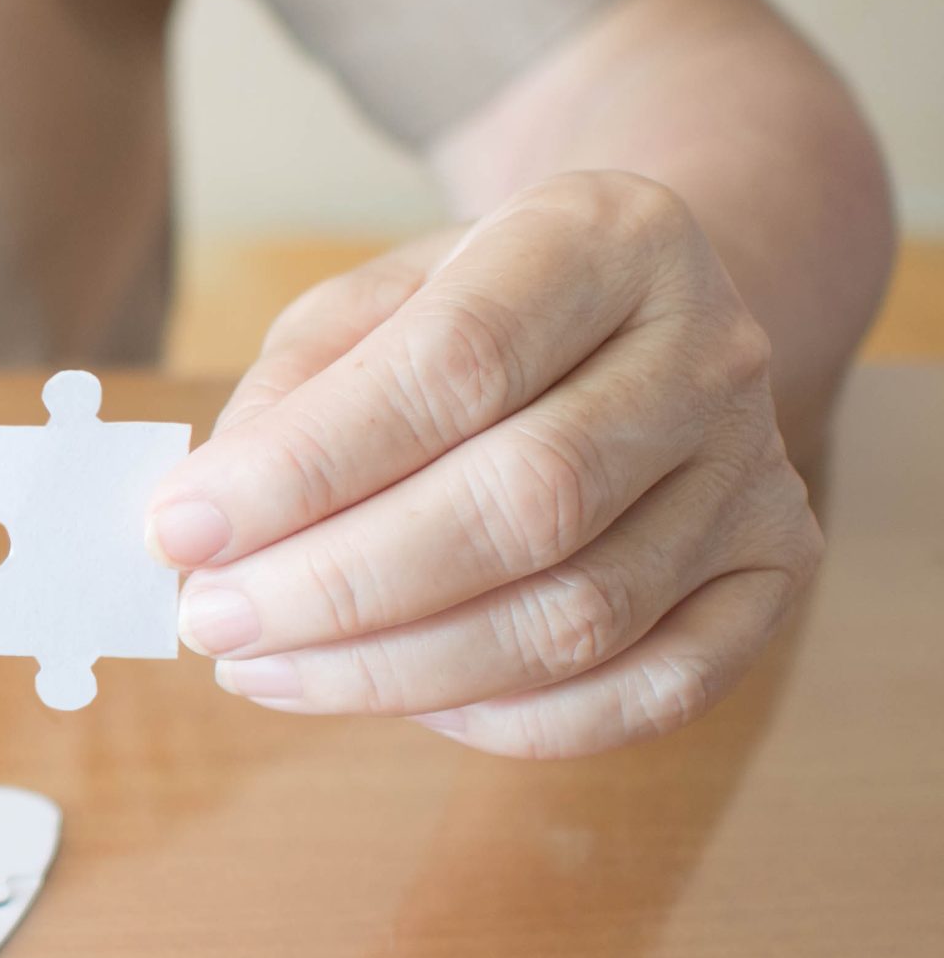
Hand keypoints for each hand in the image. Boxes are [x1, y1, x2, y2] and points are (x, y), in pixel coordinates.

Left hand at [144, 171, 823, 758]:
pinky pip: (650, 689)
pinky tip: (400, 703)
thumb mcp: (371, 302)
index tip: (178, 528)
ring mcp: (758, 468)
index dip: (305, 466)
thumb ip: (290, 398)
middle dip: (340, 586)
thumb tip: (203, 526)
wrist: (649, 311)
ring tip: (265, 667)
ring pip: (580, 616)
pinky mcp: (778, 568)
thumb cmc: (480, 313)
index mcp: (605, 237)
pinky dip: (511, 720)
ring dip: (396, 670)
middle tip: (210, 622)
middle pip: (526, 503)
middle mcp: (708, 349)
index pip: (453, 364)